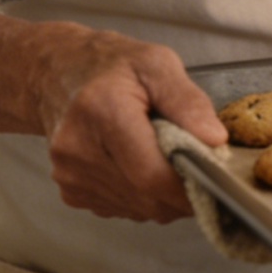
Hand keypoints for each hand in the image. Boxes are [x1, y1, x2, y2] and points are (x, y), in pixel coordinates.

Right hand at [37, 27, 228, 222]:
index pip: (150, 174)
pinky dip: (142, 196)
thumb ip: (187, 101)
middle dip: (180, 193)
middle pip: (146, 198)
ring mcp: (70, 174)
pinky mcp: (70, 191)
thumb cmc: (112, 66)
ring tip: (163, 158)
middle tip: (196, 167)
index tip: (214, 181)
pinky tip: (139, 165)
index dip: (187, 187)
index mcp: (102, 110)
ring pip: (138, 209)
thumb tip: (214, 140)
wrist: (57, 75)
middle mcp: (79, 148)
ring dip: (162, 196)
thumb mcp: (157, 63)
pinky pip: (122, 209)